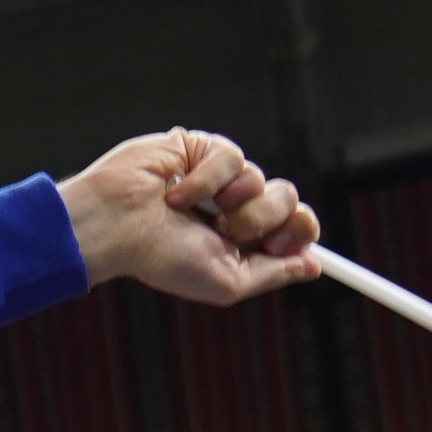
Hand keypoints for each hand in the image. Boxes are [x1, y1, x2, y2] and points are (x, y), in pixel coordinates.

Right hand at [56, 129, 320, 306]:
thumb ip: (273, 273)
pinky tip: (177, 193)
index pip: (295, 227)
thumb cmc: (162, 259)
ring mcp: (220, 178)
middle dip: (265, 218)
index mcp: (241, 241)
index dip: (300, 231)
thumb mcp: (226, 282)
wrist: (116, 226)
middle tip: (232, 231)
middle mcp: (234, 208)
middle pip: (288, 200)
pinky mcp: (203, 149)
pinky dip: (208, 179)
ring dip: (236, 202)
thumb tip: (314, 265)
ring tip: (195, 213)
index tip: (281, 241)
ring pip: (264, 179)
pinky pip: (234, 157)